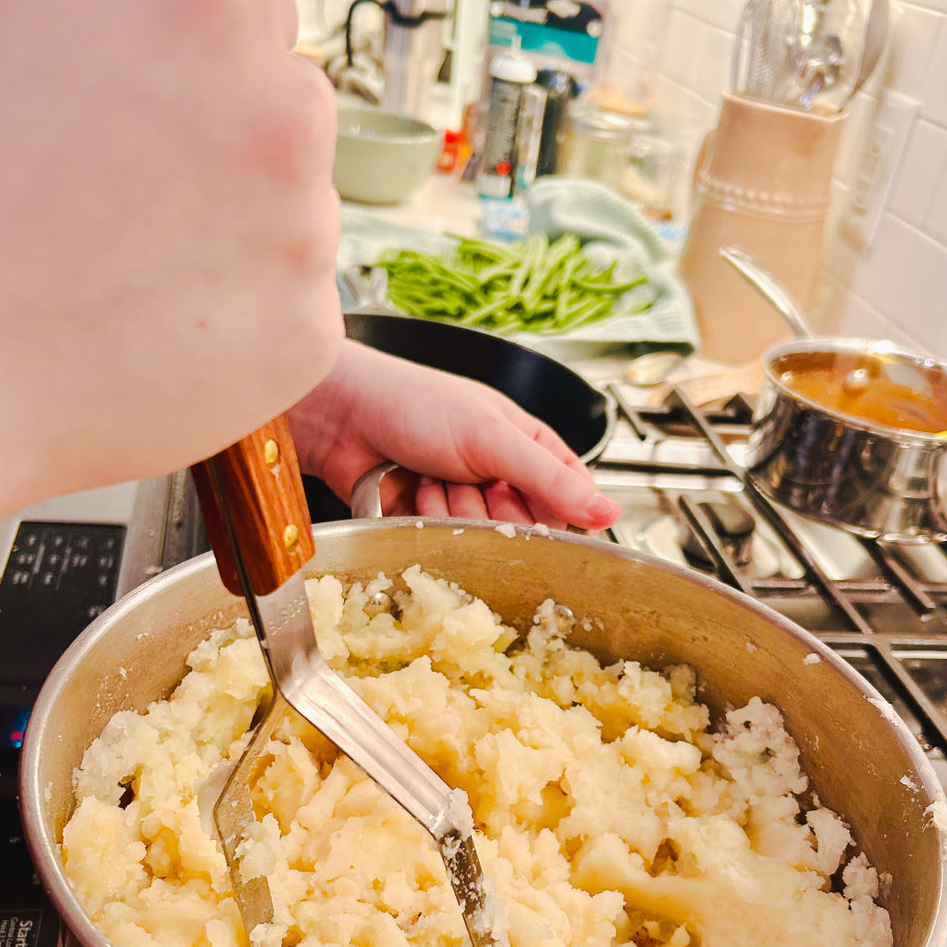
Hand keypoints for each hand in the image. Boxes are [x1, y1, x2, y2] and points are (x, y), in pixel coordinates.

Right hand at [0, 0, 343, 558]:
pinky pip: (293, 302)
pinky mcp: (311, 330)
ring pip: (297, 208)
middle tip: (128, 186)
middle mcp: (288, 109)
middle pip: (288, 103)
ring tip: (134, 258)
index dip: (190, 48)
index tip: (144, 92)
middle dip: (227, 134)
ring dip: (241, 226)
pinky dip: (244, 312)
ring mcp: (309, 230)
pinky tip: (161, 316)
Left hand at [289, 341, 620, 530]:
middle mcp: (495, 472)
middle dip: (495, 511)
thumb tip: (608, 512)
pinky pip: (441, 544)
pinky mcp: (423, 520)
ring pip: (479, 537)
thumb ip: (550, 479)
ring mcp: (458, 497)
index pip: (566, 496)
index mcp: (524, 443)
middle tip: (472, 483)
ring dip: (453, 514)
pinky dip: (425, 524)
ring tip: (431, 477)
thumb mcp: (492, 436)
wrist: (338, 414)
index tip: (543, 523)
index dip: (557, 515)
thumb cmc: (412, 402)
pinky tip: (410, 494)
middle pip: (522, 525)